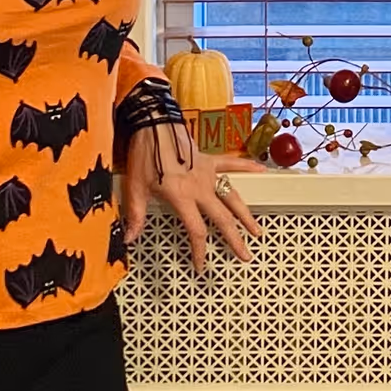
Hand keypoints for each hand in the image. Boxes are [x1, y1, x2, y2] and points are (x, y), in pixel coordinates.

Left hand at [121, 123, 263, 273]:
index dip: (200, 251)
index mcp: (182, 198)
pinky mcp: (210, 160)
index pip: (196, 231)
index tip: (201, 266)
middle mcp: (200, 189)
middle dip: (235, 240)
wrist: (153, 124)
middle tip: (245, 256)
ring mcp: (208, 174)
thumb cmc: (144, 155)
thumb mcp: (134, 188)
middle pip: (223, 219)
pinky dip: (247, 166)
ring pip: (233, 198)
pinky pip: (232, 164)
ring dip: (246, 216)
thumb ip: (135, 216)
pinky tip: (262, 170)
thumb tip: (129, 238)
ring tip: (257, 231)